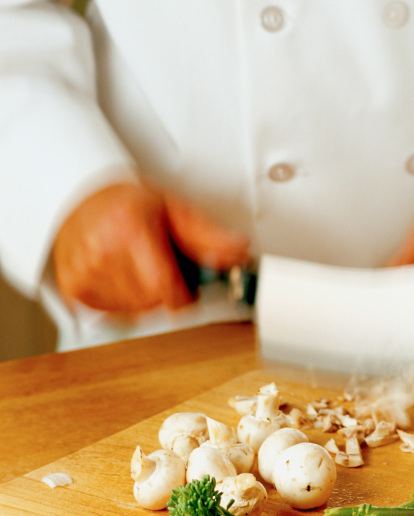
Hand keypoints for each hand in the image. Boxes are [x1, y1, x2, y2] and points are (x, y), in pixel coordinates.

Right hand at [52, 181, 251, 312]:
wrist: (83, 199)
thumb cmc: (129, 202)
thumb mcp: (174, 208)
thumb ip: (208, 234)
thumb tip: (238, 251)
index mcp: (130, 228)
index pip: (165, 286)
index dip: (185, 294)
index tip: (188, 286)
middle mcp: (102, 251)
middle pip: (153, 302)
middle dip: (167, 291)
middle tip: (162, 267)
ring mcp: (84, 272)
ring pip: (135, 313)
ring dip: (146, 299)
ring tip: (141, 269)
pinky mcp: (72, 290)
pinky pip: (112, 316)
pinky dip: (124, 305)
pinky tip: (123, 280)